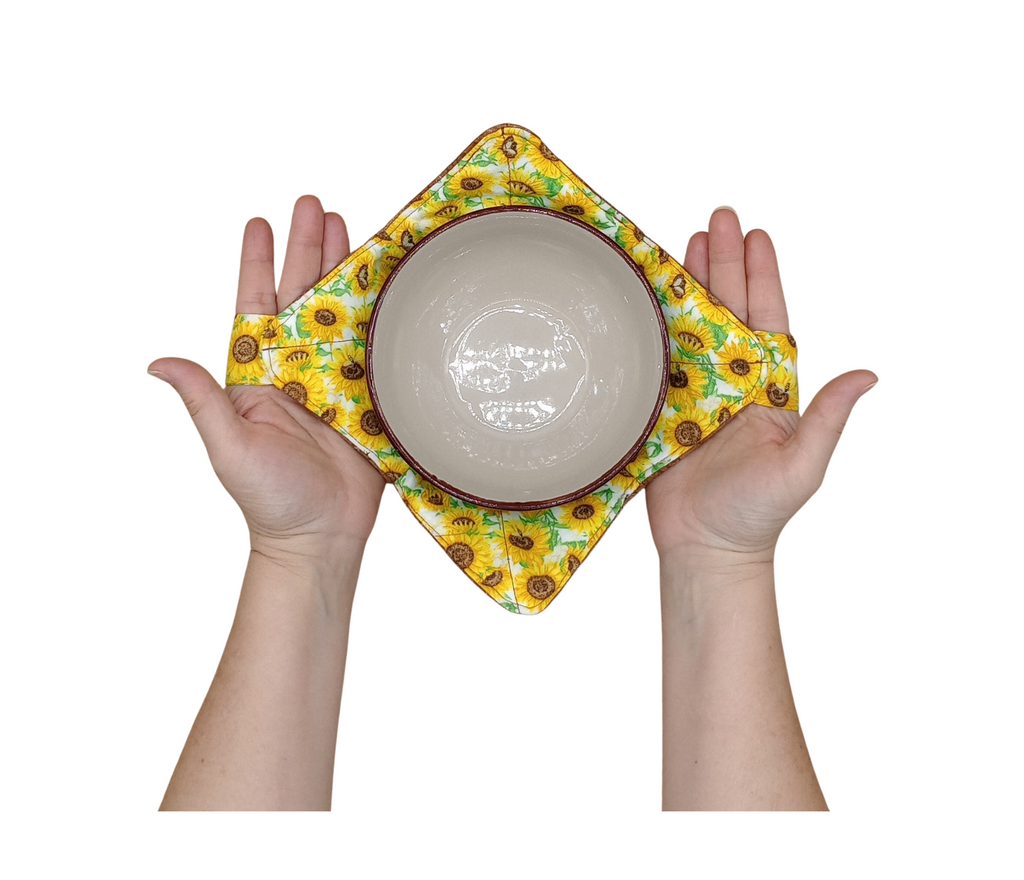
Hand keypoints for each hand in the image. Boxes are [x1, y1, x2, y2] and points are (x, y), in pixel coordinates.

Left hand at [149, 196, 384, 553]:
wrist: (320, 537)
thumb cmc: (269, 499)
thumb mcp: (230, 447)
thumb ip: (203, 401)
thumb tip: (158, 361)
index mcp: (261, 374)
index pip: (258, 307)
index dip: (259, 265)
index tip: (260, 222)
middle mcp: (299, 369)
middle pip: (304, 297)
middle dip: (309, 249)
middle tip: (315, 204)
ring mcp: (338, 381)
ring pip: (343, 313)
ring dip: (347, 270)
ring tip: (351, 226)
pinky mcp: (372, 399)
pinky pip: (380, 350)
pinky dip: (387, 316)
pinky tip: (393, 286)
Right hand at [645, 208, 875, 562]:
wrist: (706, 549)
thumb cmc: (757, 514)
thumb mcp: (801, 464)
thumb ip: (827, 417)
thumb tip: (869, 374)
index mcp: (768, 388)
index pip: (767, 320)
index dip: (762, 278)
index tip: (756, 235)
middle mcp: (732, 382)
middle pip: (728, 310)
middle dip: (723, 264)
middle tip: (717, 218)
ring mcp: (694, 394)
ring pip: (690, 326)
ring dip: (688, 285)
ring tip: (684, 242)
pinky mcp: (660, 411)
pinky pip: (654, 360)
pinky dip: (650, 327)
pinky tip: (643, 298)